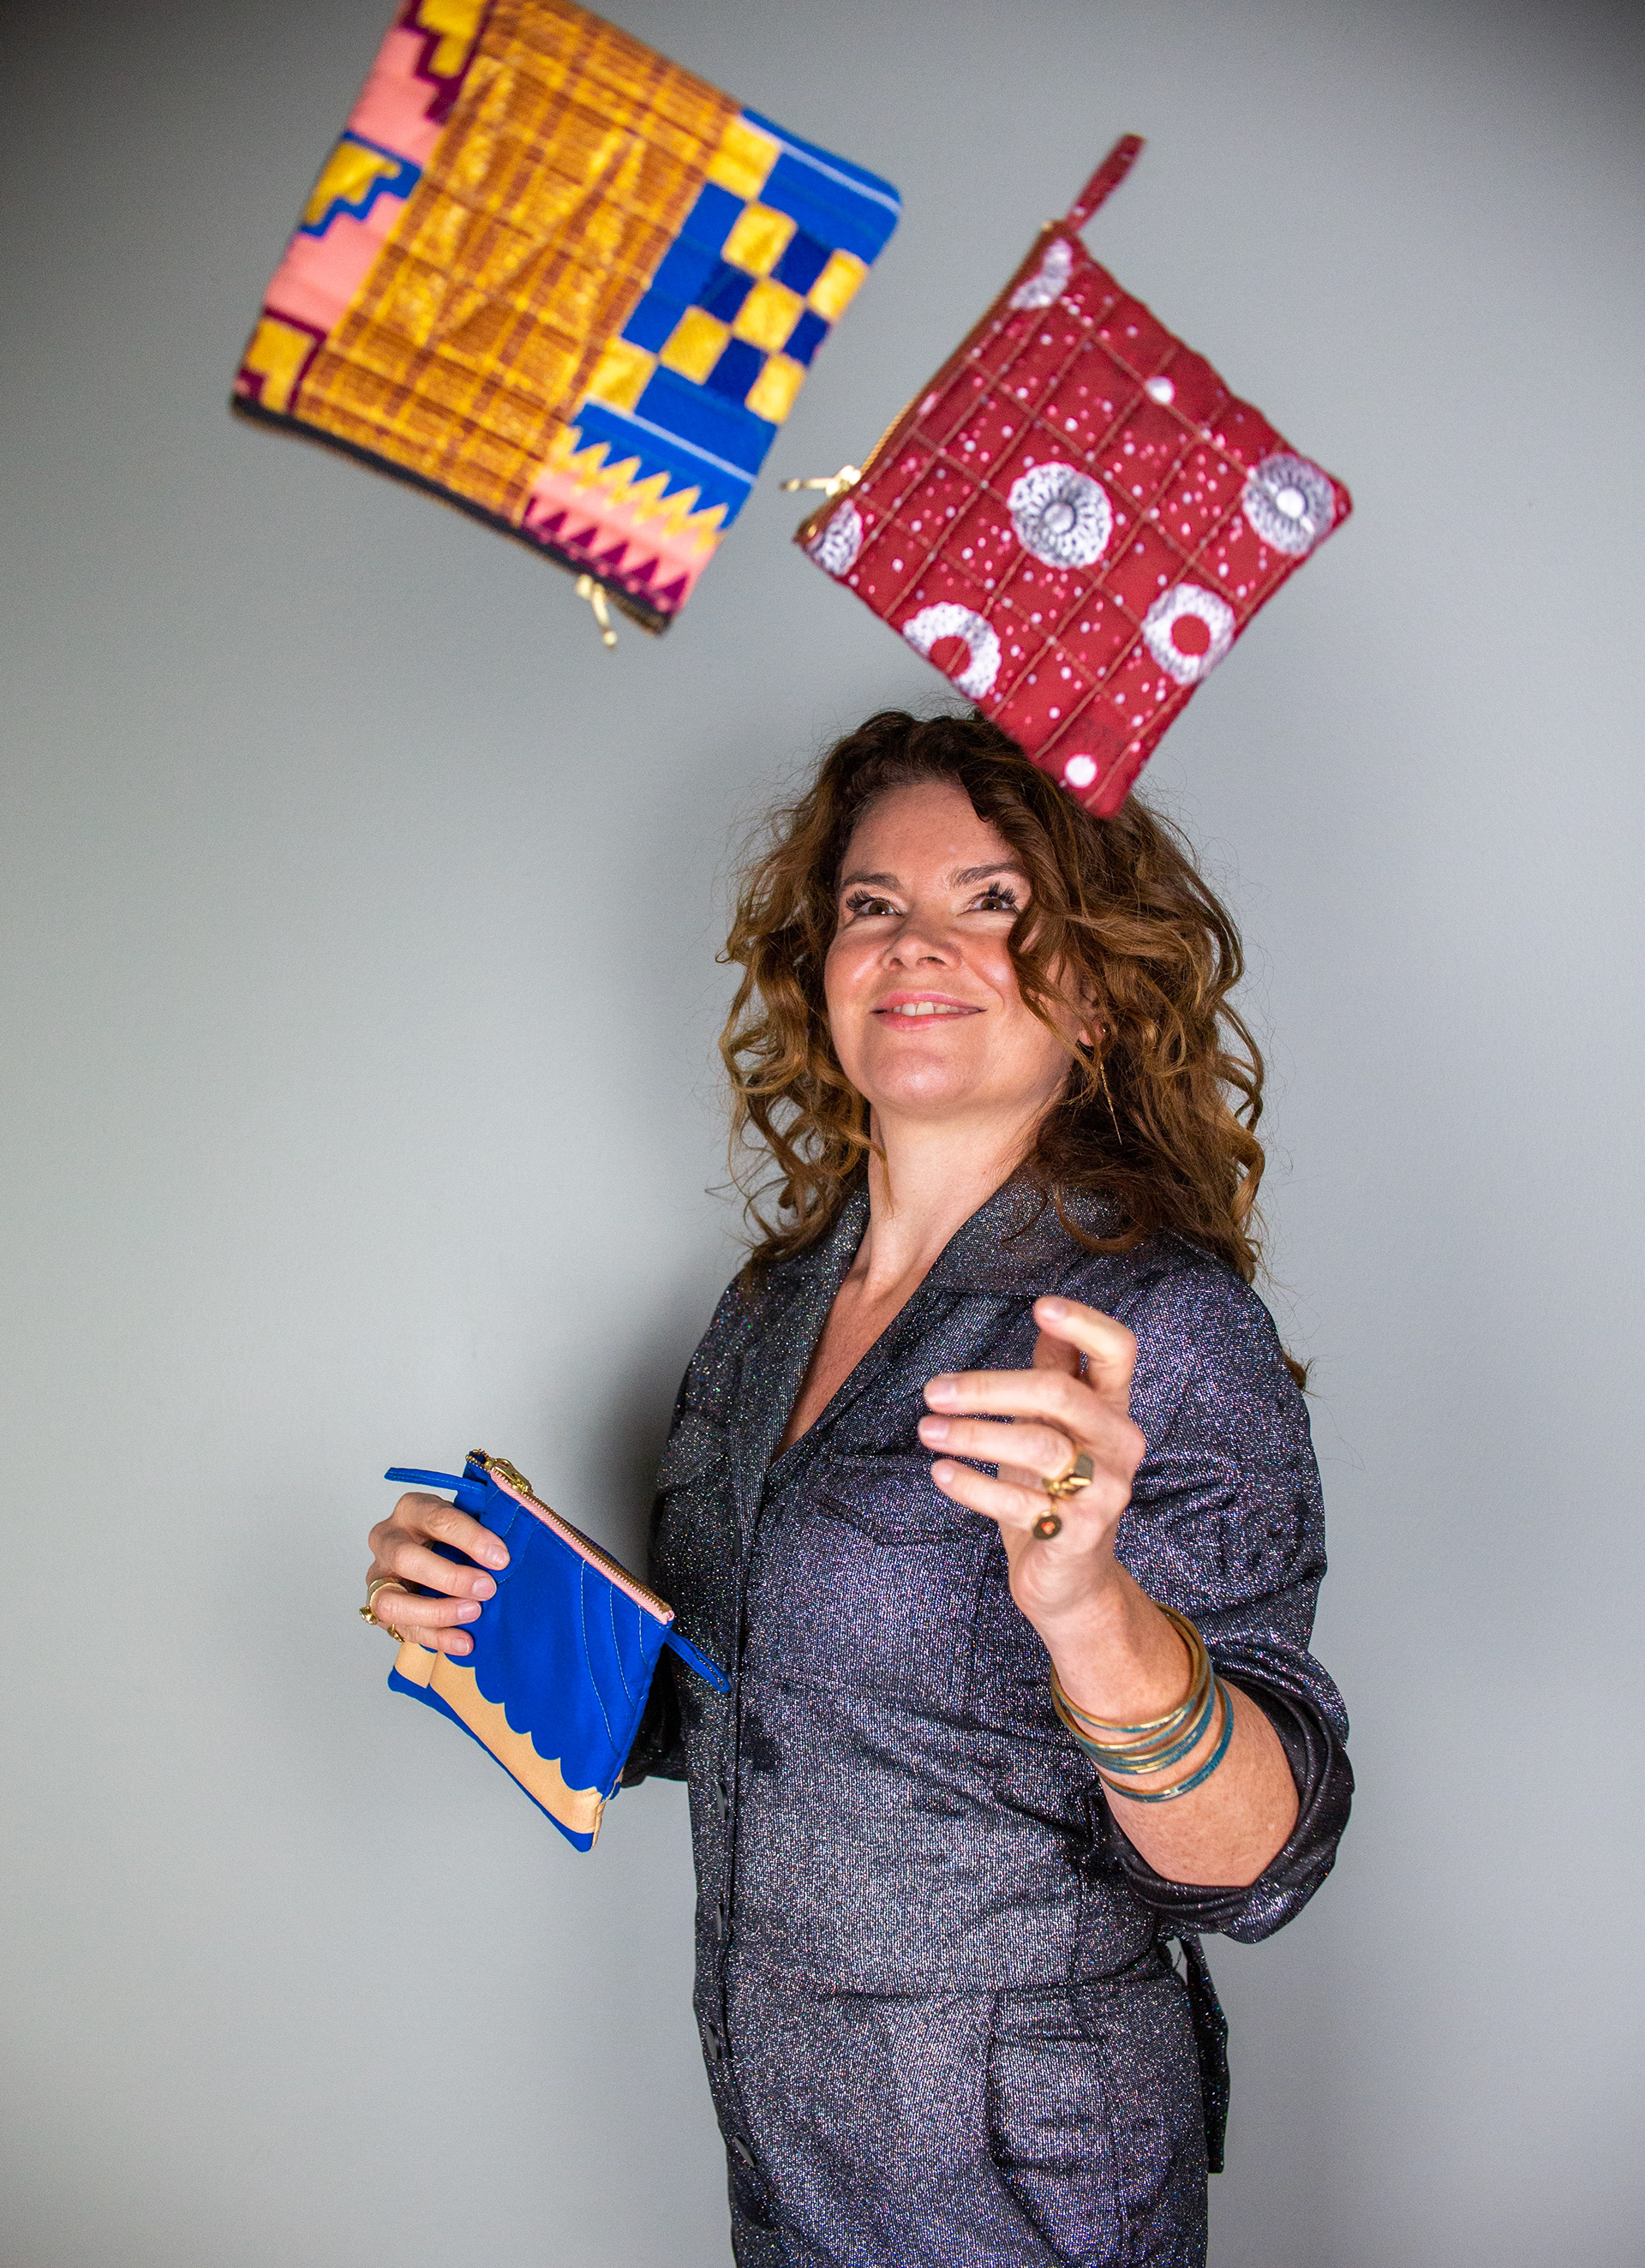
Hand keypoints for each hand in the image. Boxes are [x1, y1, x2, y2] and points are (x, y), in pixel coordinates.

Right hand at [364, 1490, 509, 1656]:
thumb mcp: (469, 1519)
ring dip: (436, 1611)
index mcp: (412, 1508)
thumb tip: (512, 1548)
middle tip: (487, 1588)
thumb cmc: (456, 1534)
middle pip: (406, 1559)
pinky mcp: (383, 1609)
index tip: (500, 1557)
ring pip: (391, 1601)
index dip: (471, 1539)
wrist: (434, 1552)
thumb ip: (487, 1527)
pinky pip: (404, 1629)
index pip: (437, 1519)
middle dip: (450, 1577)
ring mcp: (379, 1577)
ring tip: (474, 1613)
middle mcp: (388, 1540)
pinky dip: (437, 1638)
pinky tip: (465, 1642)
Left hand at [917, 1296, 1143, 1631]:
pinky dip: (973, 1485)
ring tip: (927, 1430)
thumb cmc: (1055, 1491)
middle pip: (1059, 1393)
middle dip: (988, 1387)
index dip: (1084, 1323)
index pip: (1117, 1351)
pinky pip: (1020, 1502)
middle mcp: (1119, 1443)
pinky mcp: (1080, 1531)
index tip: (1040, 1306)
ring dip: (972, 1434)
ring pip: (1037, 1445)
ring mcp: (1105, 1489)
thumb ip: (1054, 1378)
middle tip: (933, 1390)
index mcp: (1112, 1409)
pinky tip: (941, 1473)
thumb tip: (1044, 1319)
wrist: (1072, 1582)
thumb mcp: (1054, 1430)